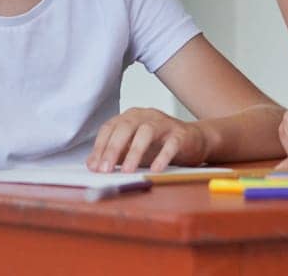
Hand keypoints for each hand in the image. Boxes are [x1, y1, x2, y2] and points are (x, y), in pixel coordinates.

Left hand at [88, 107, 207, 171]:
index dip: (100, 147)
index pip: (110, 128)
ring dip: (135, 152)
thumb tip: (93, 165)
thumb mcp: (132, 150)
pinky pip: (171, 143)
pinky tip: (156, 169)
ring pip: (146, 132)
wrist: (194, 141)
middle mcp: (146, 116)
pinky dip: (163, 156)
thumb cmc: (160, 145)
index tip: (94, 166)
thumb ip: (114, 154)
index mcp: (131, 117)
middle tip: (105, 169)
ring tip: (128, 171)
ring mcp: (164, 123)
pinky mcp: (181, 133)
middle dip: (113, 148)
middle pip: (126, 127)